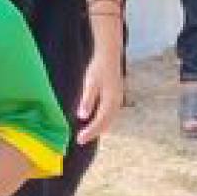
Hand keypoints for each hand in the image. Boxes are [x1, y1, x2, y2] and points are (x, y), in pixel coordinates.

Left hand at [76, 24, 123, 144]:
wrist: (109, 56)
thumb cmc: (98, 68)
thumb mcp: (90, 83)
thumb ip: (87, 100)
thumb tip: (82, 117)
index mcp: (110, 101)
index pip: (99, 122)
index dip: (90, 132)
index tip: (79, 139)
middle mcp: (116, 103)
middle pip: (106, 123)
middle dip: (94, 133)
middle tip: (80, 140)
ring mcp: (117, 100)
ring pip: (109, 120)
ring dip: (99, 128)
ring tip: (87, 134)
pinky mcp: (116, 97)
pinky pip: (110, 114)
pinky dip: (103, 121)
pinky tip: (96, 121)